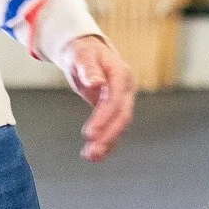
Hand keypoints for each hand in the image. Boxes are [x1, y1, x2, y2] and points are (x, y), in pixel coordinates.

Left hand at [60, 36, 134, 161]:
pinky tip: (92, 156)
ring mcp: (122, 102)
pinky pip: (113, 130)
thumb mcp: (82, 55)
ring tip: (90, 156)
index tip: (90, 132)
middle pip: (122, 117)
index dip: (105, 117)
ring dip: (107, 143)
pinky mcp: (114, 111)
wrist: (87, 53)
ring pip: (119, 127)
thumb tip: (96, 82)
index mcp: (121, 75)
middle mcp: (126, 90)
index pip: (116, 100)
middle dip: (108, 135)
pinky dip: (105, 144)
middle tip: (92, 150)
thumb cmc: (83, 52)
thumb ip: (88, 69)